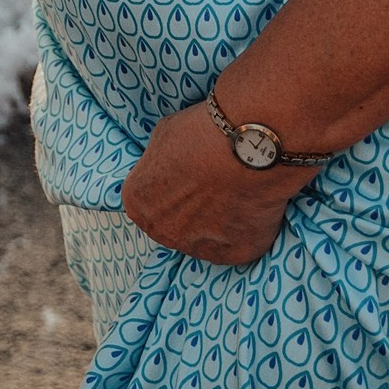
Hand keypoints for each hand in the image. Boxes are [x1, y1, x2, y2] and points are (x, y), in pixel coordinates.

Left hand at [118, 101, 314, 266]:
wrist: (245, 146)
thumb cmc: (201, 133)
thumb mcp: (162, 137)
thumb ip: (158, 162)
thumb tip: (167, 167)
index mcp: (138, 203)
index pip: (148, 202)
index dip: (169, 187)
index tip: (187, 175)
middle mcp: (161, 231)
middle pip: (173, 225)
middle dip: (189, 210)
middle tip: (213, 186)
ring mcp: (196, 247)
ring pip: (205, 239)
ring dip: (216, 223)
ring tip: (235, 192)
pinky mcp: (235, 256)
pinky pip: (236, 246)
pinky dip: (245, 231)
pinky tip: (251, 206)